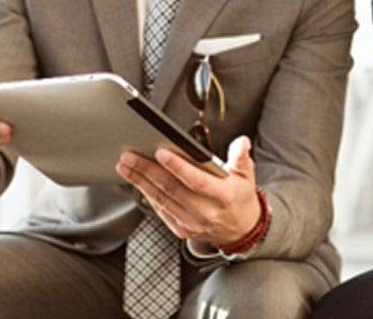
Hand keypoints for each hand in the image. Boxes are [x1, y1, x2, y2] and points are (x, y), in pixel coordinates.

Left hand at [116, 134, 260, 246]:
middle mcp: (206, 212)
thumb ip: (241, 157)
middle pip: (171, 189)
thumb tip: (241, 142)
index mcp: (223, 196)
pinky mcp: (182, 230)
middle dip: (147, 171)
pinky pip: (161, 210)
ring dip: (140, 182)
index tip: (160, 152)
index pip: (196, 181)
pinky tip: (137, 182)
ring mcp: (192, 223)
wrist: (241, 230)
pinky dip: (147, 195)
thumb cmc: (240, 197)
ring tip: (126, 166)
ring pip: (161, 200)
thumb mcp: (247, 175)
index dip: (177, 167)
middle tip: (129, 156)